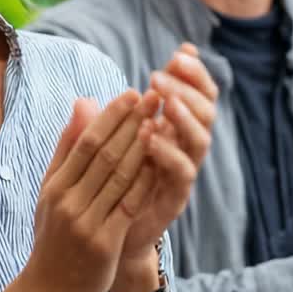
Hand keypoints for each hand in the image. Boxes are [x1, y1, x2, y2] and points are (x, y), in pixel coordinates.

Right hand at [19, 91, 156, 291]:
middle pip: (106, 154)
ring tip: (163, 120)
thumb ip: (66, 150)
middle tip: (156, 97)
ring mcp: (86, 223)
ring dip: (143, 146)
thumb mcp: (50, 193)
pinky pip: (129, 205)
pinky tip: (162, 162)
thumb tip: (81, 105)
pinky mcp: (104, 243)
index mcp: (55, 186)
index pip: (87, 142)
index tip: (133, 94)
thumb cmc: (52, 239)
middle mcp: (68, 201)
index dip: (112, 115)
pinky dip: (146, 181)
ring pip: (120, 176)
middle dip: (133, 122)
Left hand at [114, 45, 217, 291]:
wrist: (107, 240)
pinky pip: (182, 173)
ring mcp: (182, 174)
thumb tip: (87, 95)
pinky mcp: (175, 198)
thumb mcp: (101, 152)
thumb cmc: (108, 188)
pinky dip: (169, 152)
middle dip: (188, 88)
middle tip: (163, 72)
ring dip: (183, 117)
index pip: (195, 94)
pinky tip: (151, 136)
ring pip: (200, 140)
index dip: (193, 73)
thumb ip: (102, 125)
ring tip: (164, 101)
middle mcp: (184, 149)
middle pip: (205, 111)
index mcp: (173, 130)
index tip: (182, 51)